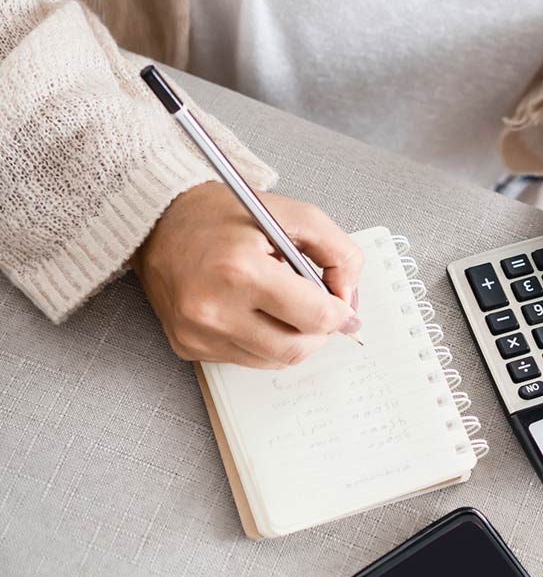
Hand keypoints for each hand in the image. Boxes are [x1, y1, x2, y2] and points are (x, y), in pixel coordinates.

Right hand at [132, 182, 363, 367]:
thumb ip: (338, 252)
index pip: (315, 317)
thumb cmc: (226, 216)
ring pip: (273, 360)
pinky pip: (246, 359)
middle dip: (319, 332)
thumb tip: (349, 299)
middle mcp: (214, 308)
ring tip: (284, 304)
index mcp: (241, 270)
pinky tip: (255, 311)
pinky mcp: (187, 346)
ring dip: (292, 338)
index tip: (342, 305)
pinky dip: (263, 342)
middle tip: (319, 309)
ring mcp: (197, 333)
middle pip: (296, 348)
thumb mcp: (295, 215)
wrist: (160, 223)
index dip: (340, 313)